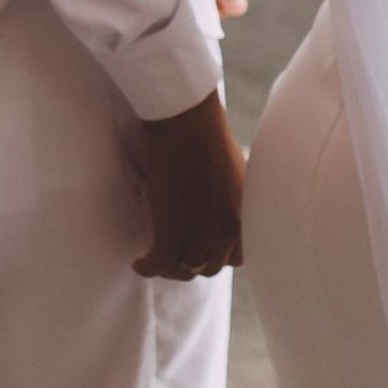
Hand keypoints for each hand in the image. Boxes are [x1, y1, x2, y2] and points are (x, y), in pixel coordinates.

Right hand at [133, 90, 245, 280]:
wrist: (187, 118)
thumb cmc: (208, 134)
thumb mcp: (236, 173)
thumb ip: (234, 200)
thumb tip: (220, 212)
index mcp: (248, 216)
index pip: (237, 259)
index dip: (216, 256)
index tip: (199, 250)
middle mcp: (230, 228)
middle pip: (210, 267)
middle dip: (191, 263)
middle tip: (172, 254)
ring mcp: (202, 231)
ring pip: (184, 268)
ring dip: (168, 267)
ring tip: (154, 258)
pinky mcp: (172, 229)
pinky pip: (159, 263)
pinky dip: (147, 267)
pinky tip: (139, 262)